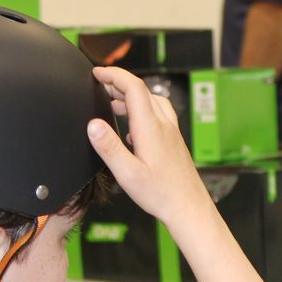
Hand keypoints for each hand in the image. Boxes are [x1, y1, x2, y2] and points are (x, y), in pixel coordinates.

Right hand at [88, 66, 211, 222]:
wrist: (189, 207)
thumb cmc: (161, 194)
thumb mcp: (127, 174)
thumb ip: (109, 147)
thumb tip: (93, 125)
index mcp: (150, 127)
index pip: (134, 87)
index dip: (114, 75)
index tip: (97, 73)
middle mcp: (163, 125)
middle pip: (142, 91)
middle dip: (119, 84)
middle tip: (100, 87)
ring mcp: (171, 132)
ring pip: (152, 101)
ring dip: (131, 98)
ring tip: (113, 106)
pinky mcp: (174, 141)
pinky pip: (158, 115)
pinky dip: (142, 111)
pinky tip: (132, 130)